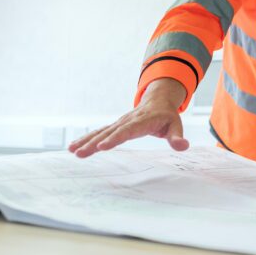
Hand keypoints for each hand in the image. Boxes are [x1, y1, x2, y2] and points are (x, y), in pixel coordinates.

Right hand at [68, 79, 188, 157]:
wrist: (158, 100)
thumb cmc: (167, 116)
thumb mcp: (176, 125)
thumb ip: (177, 137)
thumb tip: (183, 146)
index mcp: (142, 121)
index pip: (127, 131)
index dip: (114, 139)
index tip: (102, 147)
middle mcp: (127, 121)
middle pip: (109, 133)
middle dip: (94, 143)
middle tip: (80, 153)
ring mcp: (119, 122)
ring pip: (101, 132)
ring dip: (86, 141)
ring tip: (72, 151)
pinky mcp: (115, 126)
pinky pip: (99, 132)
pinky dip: (86, 139)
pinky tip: (74, 147)